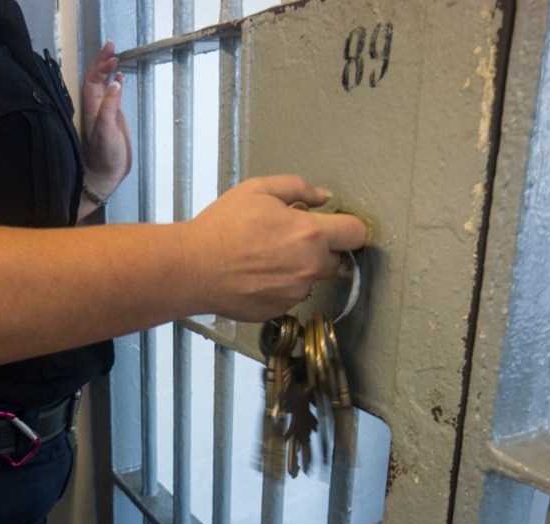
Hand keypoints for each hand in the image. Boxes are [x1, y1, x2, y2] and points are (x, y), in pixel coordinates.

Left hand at [82, 42, 131, 198]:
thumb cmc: (104, 156)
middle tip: (111, 46)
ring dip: (107, 70)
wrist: (106, 174)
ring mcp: (103, 112)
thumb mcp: (107, 131)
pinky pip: (111, 96)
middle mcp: (95, 107)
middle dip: (102, 61)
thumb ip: (110, 107)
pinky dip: (115, 84)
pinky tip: (119, 78)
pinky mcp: (111, 118)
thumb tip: (115, 84)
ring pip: (102, 85)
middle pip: (96, 78)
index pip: (93, 80)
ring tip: (114, 55)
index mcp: (91, 108)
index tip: (112, 57)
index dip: (101, 67)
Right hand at [180, 176, 367, 321]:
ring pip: (310, 279)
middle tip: (287, 240)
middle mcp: (309, 267)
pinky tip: (256, 275)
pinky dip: (279, 287)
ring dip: (297, 270)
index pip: (356, 233)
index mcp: (310, 234)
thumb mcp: (258, 190)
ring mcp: (296, 292)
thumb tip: (322, 196)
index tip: (340, 227)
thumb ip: (298, 188)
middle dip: (318, 249)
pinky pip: (290, 296)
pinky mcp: (280, 309)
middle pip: (335, 260)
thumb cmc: (221, 229)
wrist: (193, 268)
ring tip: (264, 258)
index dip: (349, 228)